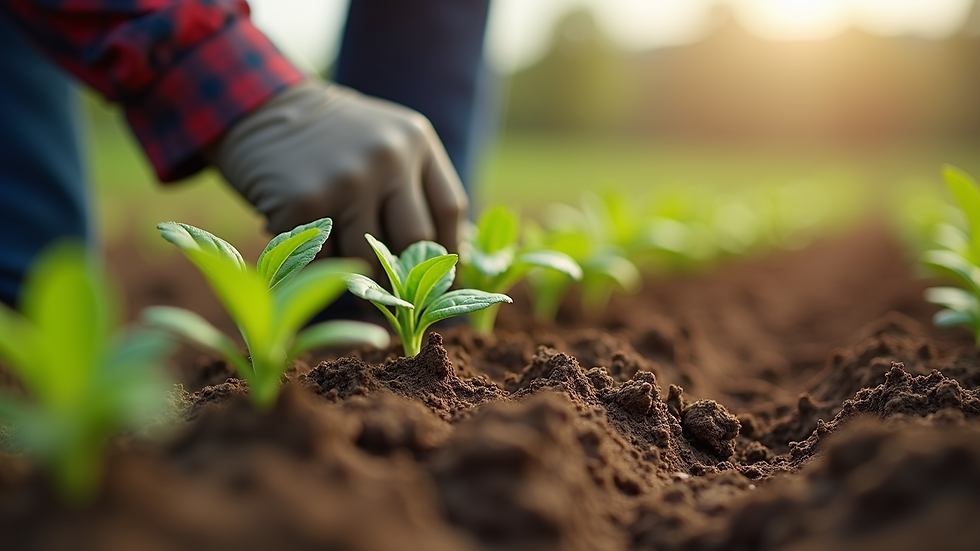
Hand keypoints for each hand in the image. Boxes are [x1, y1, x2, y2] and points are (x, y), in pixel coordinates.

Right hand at [206, 79, 467, 259]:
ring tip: (346, 271)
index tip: (439, 281)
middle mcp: (388, 157)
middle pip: (417, 241)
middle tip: (395, 296)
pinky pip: (326, 261)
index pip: (449, 210)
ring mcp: (347, 180)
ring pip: (370, 258)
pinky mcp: (305, 203)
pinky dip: (321, 269)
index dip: (449, 254)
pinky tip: (312, 256)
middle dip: (406, 276)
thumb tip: (453, 259)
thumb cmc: (331, 139)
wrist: (259, 110)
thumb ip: (416, 188)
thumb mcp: (385, 141)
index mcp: (415, 141)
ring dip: (359, 276)